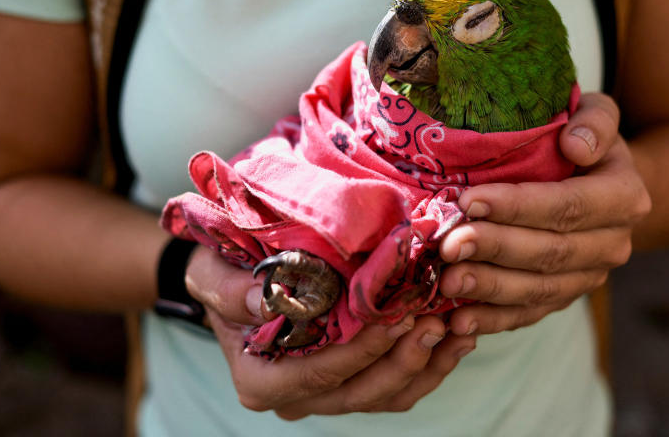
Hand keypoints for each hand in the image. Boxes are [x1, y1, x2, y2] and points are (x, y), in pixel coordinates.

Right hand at [185, 247, 476, 417]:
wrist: (230, 274)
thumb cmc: (219, 272)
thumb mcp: (210, 275)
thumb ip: (231, 291)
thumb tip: (264, 300)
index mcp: (260, 379)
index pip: (317, 376)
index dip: (359, 353)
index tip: (394, 320)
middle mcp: (295, 396)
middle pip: (359, 393)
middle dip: (403, 361)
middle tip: (436, 322)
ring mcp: (326, 391)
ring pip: (385, 395)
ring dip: (426, 364)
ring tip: (458, 327)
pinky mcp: (352, 378)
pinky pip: (396, 385)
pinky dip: (428, 362)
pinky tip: (456, 333)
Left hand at [438, 92, 650, 335]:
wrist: (597, 177)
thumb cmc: (580, 135)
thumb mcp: (595, 113)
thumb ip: (594, 121)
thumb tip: (575, 145)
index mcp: (624, 196)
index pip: (569, 205)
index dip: (519, 206)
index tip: (470, 200)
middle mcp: (613, 243)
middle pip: (550, 252)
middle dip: (495, 248)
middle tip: (448, 243)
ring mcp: (589, 276)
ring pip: (540, 289)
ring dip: (491, 288)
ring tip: (447, 281)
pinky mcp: (564, 297)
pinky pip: (530, 314)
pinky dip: (494, 320)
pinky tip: (459, 321)